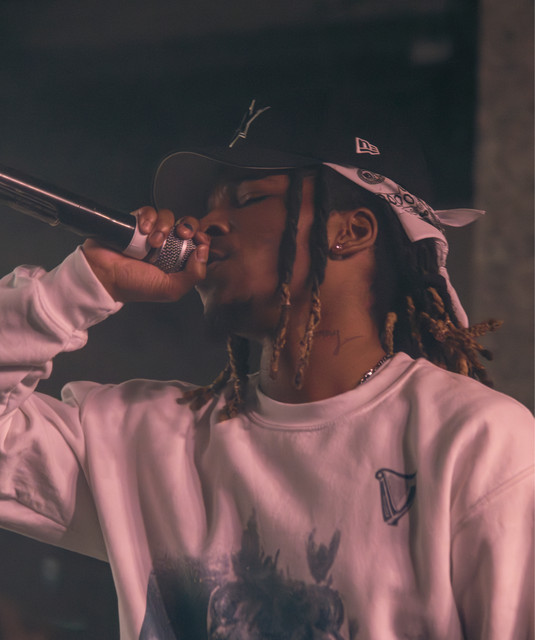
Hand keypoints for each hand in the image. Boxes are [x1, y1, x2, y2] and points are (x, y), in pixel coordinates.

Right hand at [82, 208, 208, 301]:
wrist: (103, 275)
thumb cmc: (133, 285)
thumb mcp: (169, 289)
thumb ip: (192, 276)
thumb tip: (203, 253)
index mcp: (177, 260)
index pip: (198, 243)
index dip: (201, 238)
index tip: (199, 241)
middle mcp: (166, 245)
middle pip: (186, 224)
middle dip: (188, 226)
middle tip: (181, 235)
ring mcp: (151, 232)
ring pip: (168, 216)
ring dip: (164, 226)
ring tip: (153, 241)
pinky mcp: (136, 222)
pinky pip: (149, 211)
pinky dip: (149, 217)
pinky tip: (143, 230)